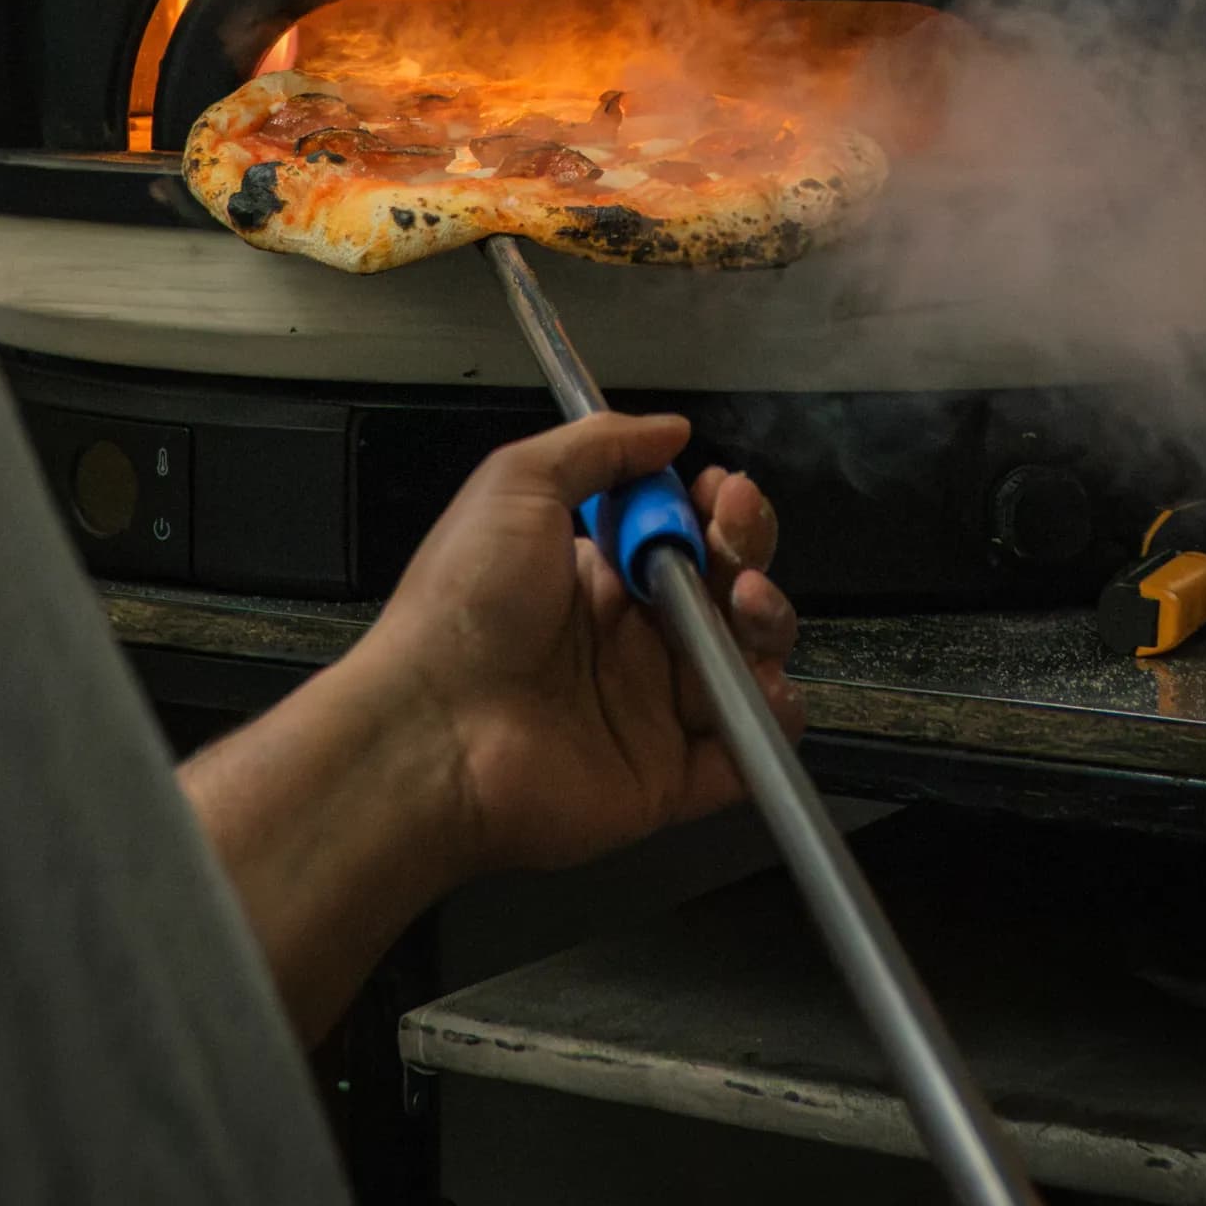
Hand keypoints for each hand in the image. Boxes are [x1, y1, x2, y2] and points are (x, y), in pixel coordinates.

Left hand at [355, 411, 801, 879]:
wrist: (432, 728)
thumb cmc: (464, 601)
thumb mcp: (517, 484)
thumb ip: (598, 446)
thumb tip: (671, 428)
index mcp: (597, 577)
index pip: (684, 535)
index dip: (713, 508)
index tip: (718, 486)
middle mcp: (633, 641)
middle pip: (727, 590)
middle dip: (748, 547)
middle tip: (733, 525)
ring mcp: (655, 711)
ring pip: (748, 660)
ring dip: (767, 620)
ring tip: (742, 600)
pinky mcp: (671, 776)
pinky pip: (747, 749)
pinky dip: (773, 716)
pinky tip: (759, 681)